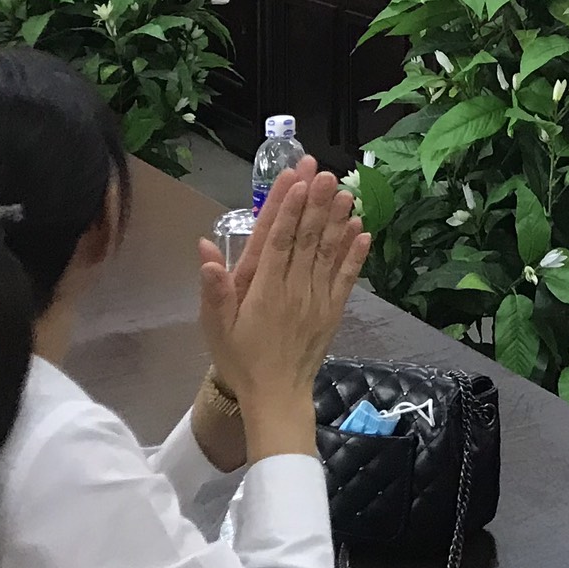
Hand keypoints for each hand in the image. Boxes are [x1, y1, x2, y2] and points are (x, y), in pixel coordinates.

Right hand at [196, 158, 367, 457]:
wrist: (276, 395)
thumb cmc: (240, 358)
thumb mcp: (215, 328)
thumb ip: (214, 289)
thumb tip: (205, 250)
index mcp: (264, 290)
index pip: (277, 240)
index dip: (288, 208)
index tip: (298, 180)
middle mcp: (294, 289)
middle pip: (306, 238)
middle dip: (316, 203)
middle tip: (326, 172)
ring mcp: (317, 299)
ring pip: (328, 252)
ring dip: (338, 220)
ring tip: (347, 190)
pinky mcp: (334, 310)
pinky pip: (346, 277)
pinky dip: (354, 253)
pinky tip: (362, 230)